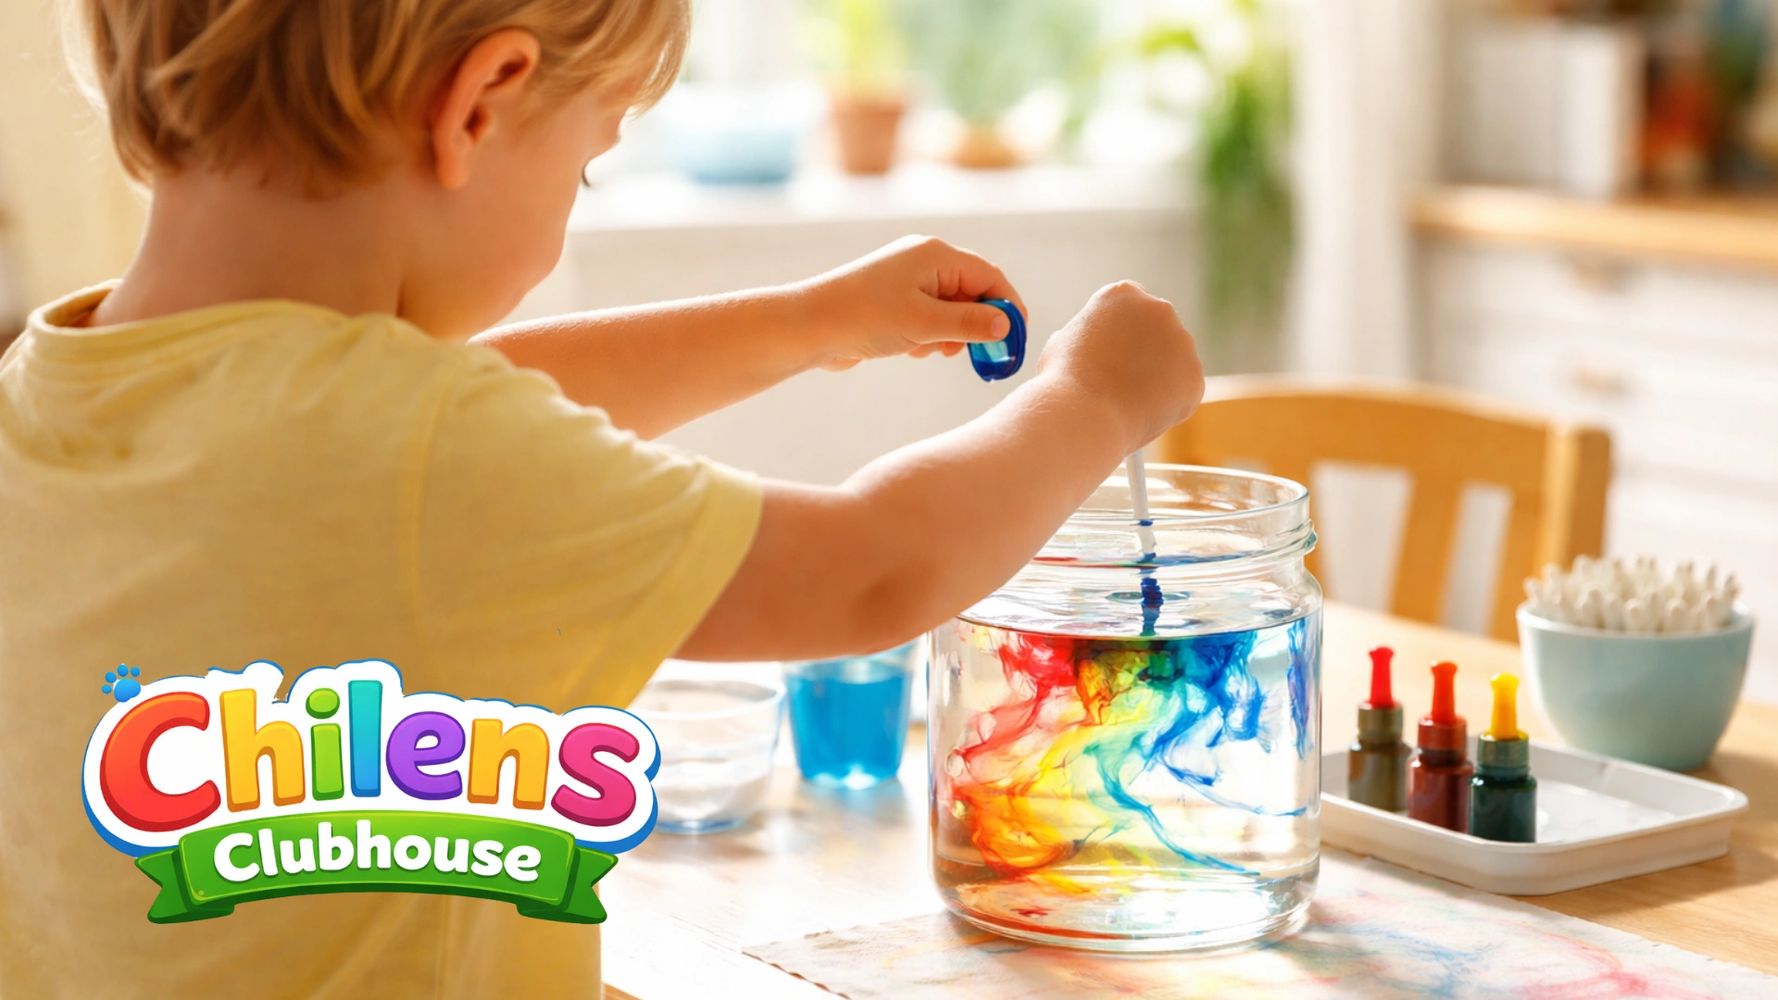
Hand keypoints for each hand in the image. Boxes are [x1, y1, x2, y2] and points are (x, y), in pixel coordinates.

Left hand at [796, 236, 1027, 370]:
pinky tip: (915, 350)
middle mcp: (924, 261)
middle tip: (980, 357)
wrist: (809, 327)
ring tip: (932, 351)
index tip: (1015, 341)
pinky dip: (931, 336)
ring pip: (952, 309)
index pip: (990, 277)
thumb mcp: (925, 323)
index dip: (1008, 308)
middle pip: (973, 292)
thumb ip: (970, 323)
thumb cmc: (864, 317)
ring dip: (951, 335)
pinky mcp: (895, 301)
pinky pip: (930, 317)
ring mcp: (908, 281)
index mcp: (936, 255)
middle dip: (977, 325)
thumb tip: (1006, 325)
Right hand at [1037, 281, 1203, 447]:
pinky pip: (1183, 390)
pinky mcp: (1194, 375)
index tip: (1110, 355)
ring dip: (1158, 377)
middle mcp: (1158, 309)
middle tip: (1121, 382)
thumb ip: (1086, 336)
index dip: (1119, 335)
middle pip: (1157, 330)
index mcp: (1122, 294)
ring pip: (1173, 362)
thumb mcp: (1063, 343)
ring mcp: (1181, 341)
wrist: (1084, 414)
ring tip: (1125, 401)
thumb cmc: (1063, 381)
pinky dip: (1168, 404)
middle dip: (1145, 353)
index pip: (1130, 310)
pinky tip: (1141, 412)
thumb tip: (1090, 342)